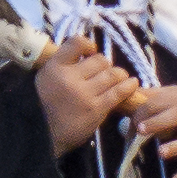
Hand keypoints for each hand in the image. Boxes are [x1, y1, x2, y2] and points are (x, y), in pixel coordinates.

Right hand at [34, 37, 139, 153]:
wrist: (44, 134)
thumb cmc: (48, 104)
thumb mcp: (47, 77)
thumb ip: (64, 63)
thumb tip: (90, 51)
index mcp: (54, 67)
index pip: (76, 43)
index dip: (88, 44)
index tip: (91, 52)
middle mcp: (68, 78)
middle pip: (100, 60)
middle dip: (105, 65)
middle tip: (104, 74)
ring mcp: (83, 94)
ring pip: (113, 74)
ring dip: (119, 75)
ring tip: (119, 79)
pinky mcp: (96, 109)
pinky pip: (119, 92)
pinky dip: (129, 86)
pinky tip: (132, 84)